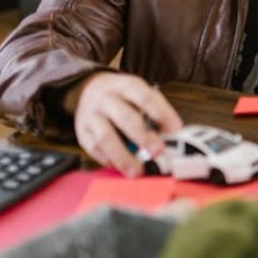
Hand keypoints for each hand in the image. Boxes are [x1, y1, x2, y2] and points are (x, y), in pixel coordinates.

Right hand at [68, 72, 182, 176]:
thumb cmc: (123, 96)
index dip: (162, 112)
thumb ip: (153, 111)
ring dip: (123, 157)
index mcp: (126, 86)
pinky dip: (109, 160)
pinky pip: (94, 149)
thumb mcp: (138, 93)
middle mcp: (106, 99)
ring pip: (106, 138)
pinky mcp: (82, 132)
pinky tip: (121, 168)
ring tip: (138, 171)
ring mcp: (91, 116)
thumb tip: (172, 135)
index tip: (176, 128)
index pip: (145, 97)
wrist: (88, 89)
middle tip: (158, 152)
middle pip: (125, 118)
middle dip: (143, 137)